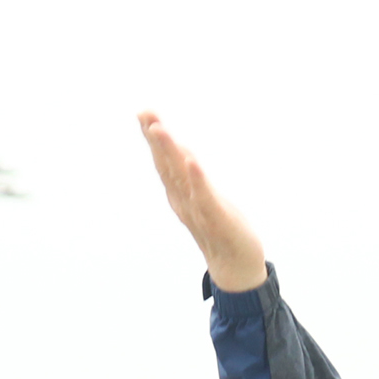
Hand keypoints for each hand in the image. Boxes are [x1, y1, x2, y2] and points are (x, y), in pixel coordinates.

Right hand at [138, 114, 267, 293]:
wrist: (235, 267)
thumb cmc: (220, 229)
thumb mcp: (203, 198)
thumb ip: (190, 177)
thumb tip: (183, 152)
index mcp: (180, 193)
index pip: (164, 160)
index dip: (153, 137)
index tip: (144, 112)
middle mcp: (183, 199)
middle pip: (166, 164)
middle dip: (155, 138)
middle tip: (143, 112)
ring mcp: (197, 209)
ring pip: (180, 177)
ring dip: (169, 152)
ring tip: (159, 128)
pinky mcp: (216, 219)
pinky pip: (204, 197)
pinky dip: (197, 179)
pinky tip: (192, 162)